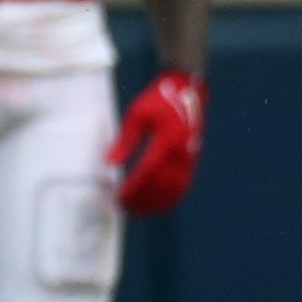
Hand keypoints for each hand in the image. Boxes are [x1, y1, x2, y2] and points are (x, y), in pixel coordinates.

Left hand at [109, 69, 204, 213]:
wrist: (186, 90)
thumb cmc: (158, 100)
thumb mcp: (136, 115)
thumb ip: (125, 141)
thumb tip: (109, 163)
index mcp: (167, 140)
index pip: (148, 172)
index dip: (133, 188)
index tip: (119, 196)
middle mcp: (181, 153)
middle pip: (161, 185)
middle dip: (142, 199)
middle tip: (123, 207)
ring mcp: (189, 158)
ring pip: (174, 190)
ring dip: (156, 203)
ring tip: (137, 211)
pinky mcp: (192, 160)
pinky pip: (183, 186)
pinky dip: (170, 198)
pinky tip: (157, 205)